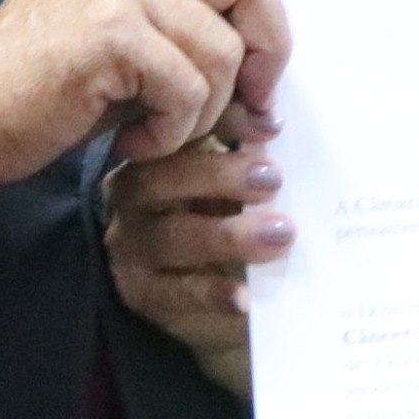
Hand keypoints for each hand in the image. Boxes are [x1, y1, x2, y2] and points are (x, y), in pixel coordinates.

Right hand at [0, 0, 289, 184]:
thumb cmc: (40, 88)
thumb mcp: (124, 37)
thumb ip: (185, 31)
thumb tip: (266, 75)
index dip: (266, 25)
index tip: (261, 83)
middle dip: (262, 56)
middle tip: (248, 113)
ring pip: (220, 51)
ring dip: (201, 112)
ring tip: (153, 133)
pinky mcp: (111, 31)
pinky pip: (186, 89)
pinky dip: (170, 131)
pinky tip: (130, 142)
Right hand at [103, 119, 291, 395]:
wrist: (219, 291)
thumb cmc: (233, 218)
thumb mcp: (243, 184)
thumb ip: (255, 154)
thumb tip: (286, 123)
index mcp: (160, 152)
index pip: (184, 127)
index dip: (225, 121)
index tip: (274, 126)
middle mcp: (134, 193)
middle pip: (162, 177)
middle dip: (220, 175)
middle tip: (274, 180)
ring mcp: (131, 245)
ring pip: (169, 236)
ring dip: (226, 236)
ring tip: (281, 235)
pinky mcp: (141, 293)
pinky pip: (171, 292)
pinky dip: (210, 293)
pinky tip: (245, 297)